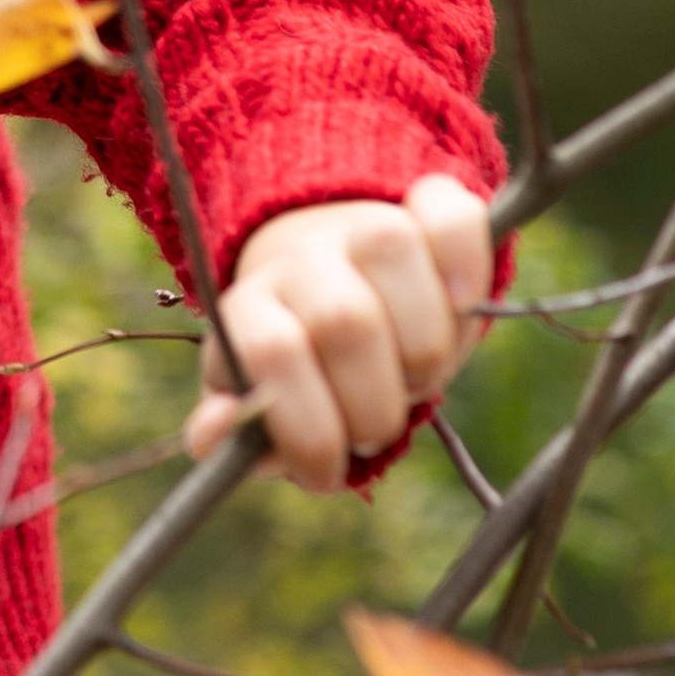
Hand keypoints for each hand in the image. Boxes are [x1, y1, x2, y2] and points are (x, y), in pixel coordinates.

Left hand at [182, 176, 492, 493]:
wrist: (327, 273)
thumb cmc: (302, 369)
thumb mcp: (265, 408)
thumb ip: (243, 435)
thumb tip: (208, 436)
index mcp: (250, 309)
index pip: (270, 351)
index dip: (309, 429)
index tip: (329, 471)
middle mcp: (300, 259)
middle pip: (344, 317)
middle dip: (374, 403)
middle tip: (376, 427)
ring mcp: (361, 224)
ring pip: (390, 248)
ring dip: (424, 343)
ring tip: (417, 377)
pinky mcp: (425, 204)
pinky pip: (450, 215)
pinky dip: (466, 260)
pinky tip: (463, 303)